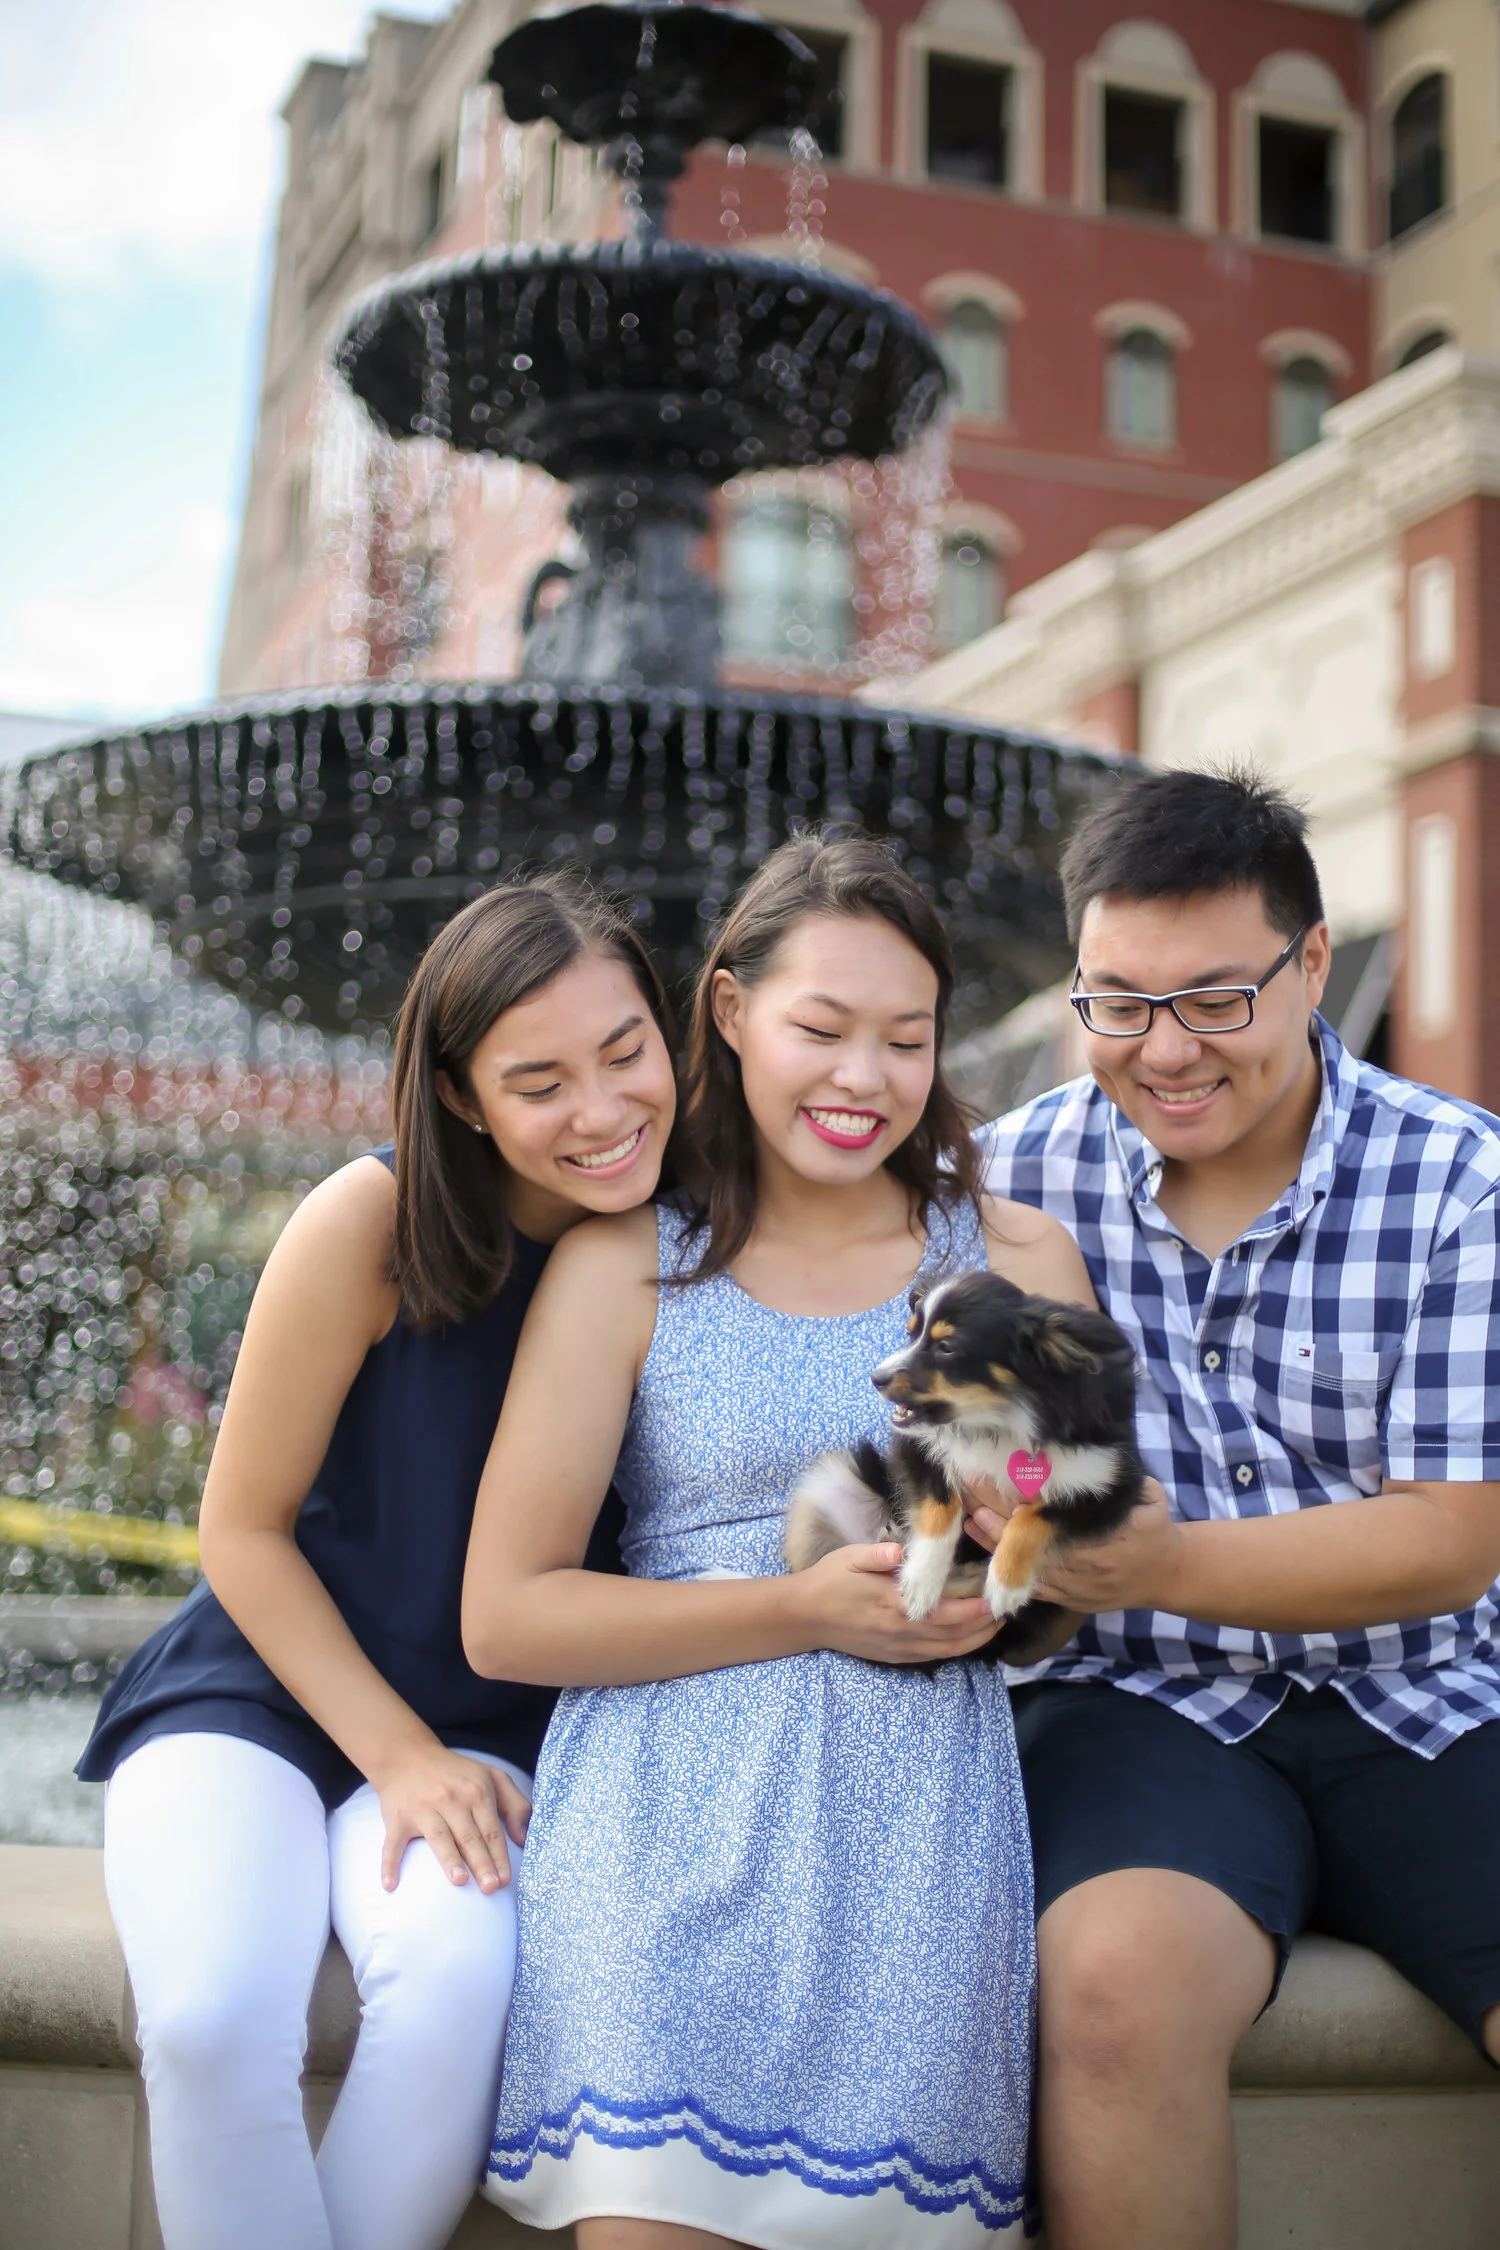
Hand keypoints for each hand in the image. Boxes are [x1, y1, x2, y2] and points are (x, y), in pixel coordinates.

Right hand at [375, 1740, 531, 1892]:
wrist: (408, 1756)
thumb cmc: (456, 1773)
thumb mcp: (492, 1777)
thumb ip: (515, 1804)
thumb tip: (524, 1838)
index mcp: (476, 1792)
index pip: (491, 1830)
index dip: (500, 1855)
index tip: (506, 1880)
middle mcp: (451, 1799)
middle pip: (469, 1836)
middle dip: (482, 1862)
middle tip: (491, 1888)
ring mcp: (423, 1809)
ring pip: (439, 1837)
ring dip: (449, 1859)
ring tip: (460, 1880)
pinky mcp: (398, 1818)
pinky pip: (393, 1843)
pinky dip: (390, 1863)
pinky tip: (391, 1884)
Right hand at [792, 1542, 1000, 1665]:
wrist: (804, 1617)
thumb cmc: (829, 1581)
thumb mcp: (850, 1558)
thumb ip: (878, 1555)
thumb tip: (903, 1553)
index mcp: (894, 1606)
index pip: (947, 1613)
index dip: (976, 1610)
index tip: (995, 1597)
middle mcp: (901, 1633)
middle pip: (955, 1636)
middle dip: (985, 1626)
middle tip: (1005, 1610)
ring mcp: (898, 1648)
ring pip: (948, 1650)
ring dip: (975, 1640)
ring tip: (994, 1625)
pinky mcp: (894, 1656)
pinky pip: (933, 1656)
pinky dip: (956, 1648)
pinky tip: (966, 1637)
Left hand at [966, 1477, 1182, 1613]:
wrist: (1164, 1576)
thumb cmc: (1153, 1526)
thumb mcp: (1148, 1495)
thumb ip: (1119, 1477)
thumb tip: (1090, 1446)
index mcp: (1106, 1530)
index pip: (1054, 1508)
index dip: (1023, 1488)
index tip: (995, 1465)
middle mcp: (1085, 1559)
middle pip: (1030, 1532)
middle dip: (995, 1506)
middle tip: (967, 1480)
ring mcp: (1071, 1584)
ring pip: (1022, 1560)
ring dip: (989, 1535)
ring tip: (965, 1509)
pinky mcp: (1063, 1598)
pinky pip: (1024, 1582)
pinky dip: (999, 1562)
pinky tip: (977, 1538)